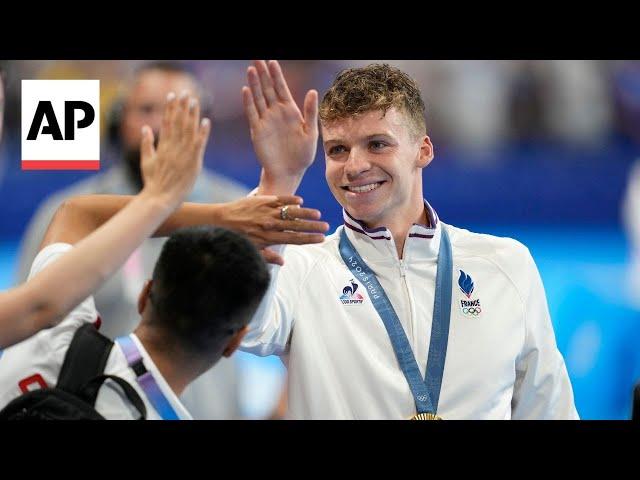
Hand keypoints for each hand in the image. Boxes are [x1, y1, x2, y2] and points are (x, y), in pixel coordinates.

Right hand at [140, 91, 210, 209]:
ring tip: (195, 101)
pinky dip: (203, 133)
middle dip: (182, 106)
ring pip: (189, 130)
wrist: (159, 198)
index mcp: (162, 146)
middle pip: (178, 122)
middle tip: (186, 92)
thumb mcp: (146, 160)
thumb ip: (146, 143)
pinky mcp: (193, 162)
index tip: (172, 96)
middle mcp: (173, 147)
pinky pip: (199, 144)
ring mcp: (183, 154)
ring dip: (193, 114)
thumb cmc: (152, 182)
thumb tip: (145, 127)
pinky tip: (206, 121)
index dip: (170, 108)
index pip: (167, 122)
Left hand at [219, 195, 329, 264]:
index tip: (320, 238)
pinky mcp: (261, 200)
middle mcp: (269, 224)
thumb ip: (267, 256)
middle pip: (296, 226)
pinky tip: (300, 201)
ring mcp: (266, 211)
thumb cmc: (235, 238)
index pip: (293, 239)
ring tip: (317, 215)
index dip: (308, 239)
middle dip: (312, 227)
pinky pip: (278, 199)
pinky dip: (289, 200)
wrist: (219, 220)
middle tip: (325, 226)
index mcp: (268, 238)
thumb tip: (282, 262)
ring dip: (305, 213)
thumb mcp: (250, 250)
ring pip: (290, 212)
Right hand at [242, 60, 318, 194]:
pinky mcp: (257, 131)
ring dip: (254, 84)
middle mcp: (276, 113)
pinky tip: (246, 90)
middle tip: (258, 58)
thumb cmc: (302, 155)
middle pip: (268, 89)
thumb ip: (310, 112)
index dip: (276, 75)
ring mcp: (266, 121)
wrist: (289, 173)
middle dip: (263, 74)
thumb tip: (313, 91)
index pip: (281, 89)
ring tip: (251, 69)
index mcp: (290, 112)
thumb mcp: (310, 133)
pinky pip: (252, 114)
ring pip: (259, 98)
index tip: (272, 61)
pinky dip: (248, 102)